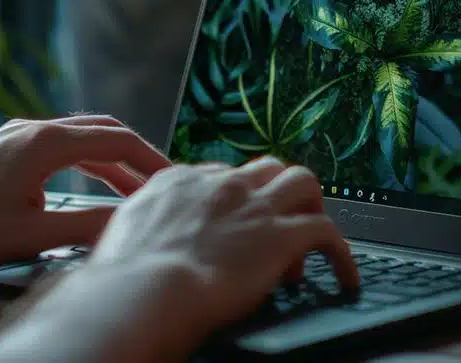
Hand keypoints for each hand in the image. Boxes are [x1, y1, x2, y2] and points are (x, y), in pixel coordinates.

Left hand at [0, 115, 170, 266]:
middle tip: (159, 181)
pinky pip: (52, 148)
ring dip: (105, 161)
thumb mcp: (30, 234)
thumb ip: (85, 226)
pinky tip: (77, 190)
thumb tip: (129, 221)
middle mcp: (31, 129)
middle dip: (133, 155)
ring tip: (128, 190)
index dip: (151, 159)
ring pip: (74, 139)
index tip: (175, 179)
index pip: (117, 139)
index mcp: (46, 142)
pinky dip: (79, 163)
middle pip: (99, 130)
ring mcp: (11, 137)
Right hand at [10, 158, 358, 360]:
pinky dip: (342, 254)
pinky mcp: (283, 232)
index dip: (230, 204)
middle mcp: (218, 184)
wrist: (142, 292)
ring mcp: (252, 204)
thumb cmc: (119, 282)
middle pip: (262, 169)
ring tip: (310, 240)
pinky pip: (329, 231)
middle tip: (274, 229)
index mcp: (176, 183)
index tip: (232, 228)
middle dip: (273, 195)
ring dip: (309, 208)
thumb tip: (124, 250)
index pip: (217, 177)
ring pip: (302, 181)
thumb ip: (134, 235)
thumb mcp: (117, 244)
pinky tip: (344, 276)